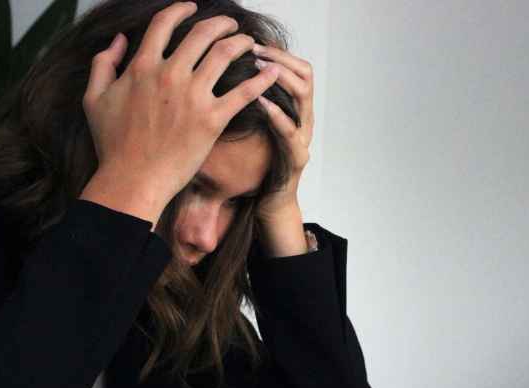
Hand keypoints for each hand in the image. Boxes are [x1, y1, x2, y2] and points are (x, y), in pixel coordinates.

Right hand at [80, 2, 280, 224]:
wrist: (132, 180)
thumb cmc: (113, 145)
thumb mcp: (94, 99)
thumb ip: (103, 64)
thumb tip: (118, 40)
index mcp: (142, 66)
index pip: (165, 23)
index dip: (181, 9)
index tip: (192, 8)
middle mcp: (170, 75)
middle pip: (202, 33)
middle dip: (221, 23)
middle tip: (230, 25)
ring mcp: (193, 96)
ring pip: (225, 54)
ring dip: (241, 42)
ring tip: (249, 42)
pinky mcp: (212, 120)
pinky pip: (244, 92)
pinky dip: (261, 79)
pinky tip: (272, 71)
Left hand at [252, 44, 314, 254]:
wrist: (269, 203)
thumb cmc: (257, 165)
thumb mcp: (252, 126)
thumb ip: (247, 102)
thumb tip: (224, 73)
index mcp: (294, 109)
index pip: (297, 67)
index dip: (279, 52)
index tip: (254, 42)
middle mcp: (303, 119)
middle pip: (305, 75)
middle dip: (280, 58)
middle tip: (255, 50)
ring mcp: (303, 137)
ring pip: (304, 96)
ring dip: (281, 78)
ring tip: (258, 69)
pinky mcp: (297, 158)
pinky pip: (291, 131)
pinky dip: (276, 114)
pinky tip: (260, 102)